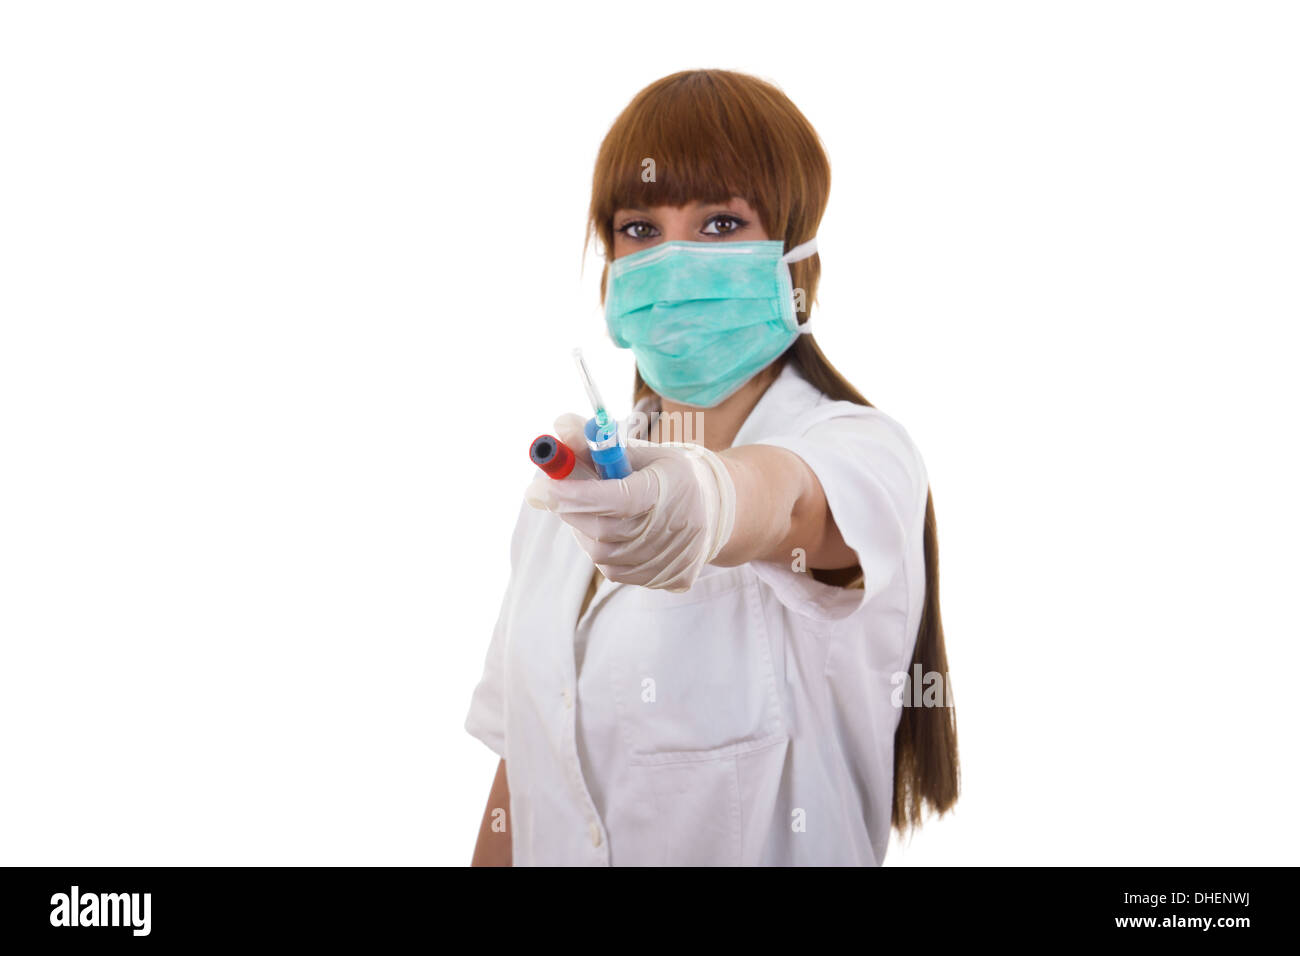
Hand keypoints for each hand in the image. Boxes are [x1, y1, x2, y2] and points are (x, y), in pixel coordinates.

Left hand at [525, 414, 735, 591]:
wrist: (718, 509)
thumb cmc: (671, 473)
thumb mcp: (639, 451)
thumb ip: (596, 443)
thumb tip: (558, 426)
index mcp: (667, 490)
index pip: (615, 498)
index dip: (575, 494)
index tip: (539, 488)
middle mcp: (672, 529)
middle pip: (603, 530)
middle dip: (571, 510)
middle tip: (554, 493)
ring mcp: (672, 559)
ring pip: (603, 554)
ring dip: (586, 531)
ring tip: (594, 510)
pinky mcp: (668, 579)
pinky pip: (616, 571)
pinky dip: (603, 550)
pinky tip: (613, 532)